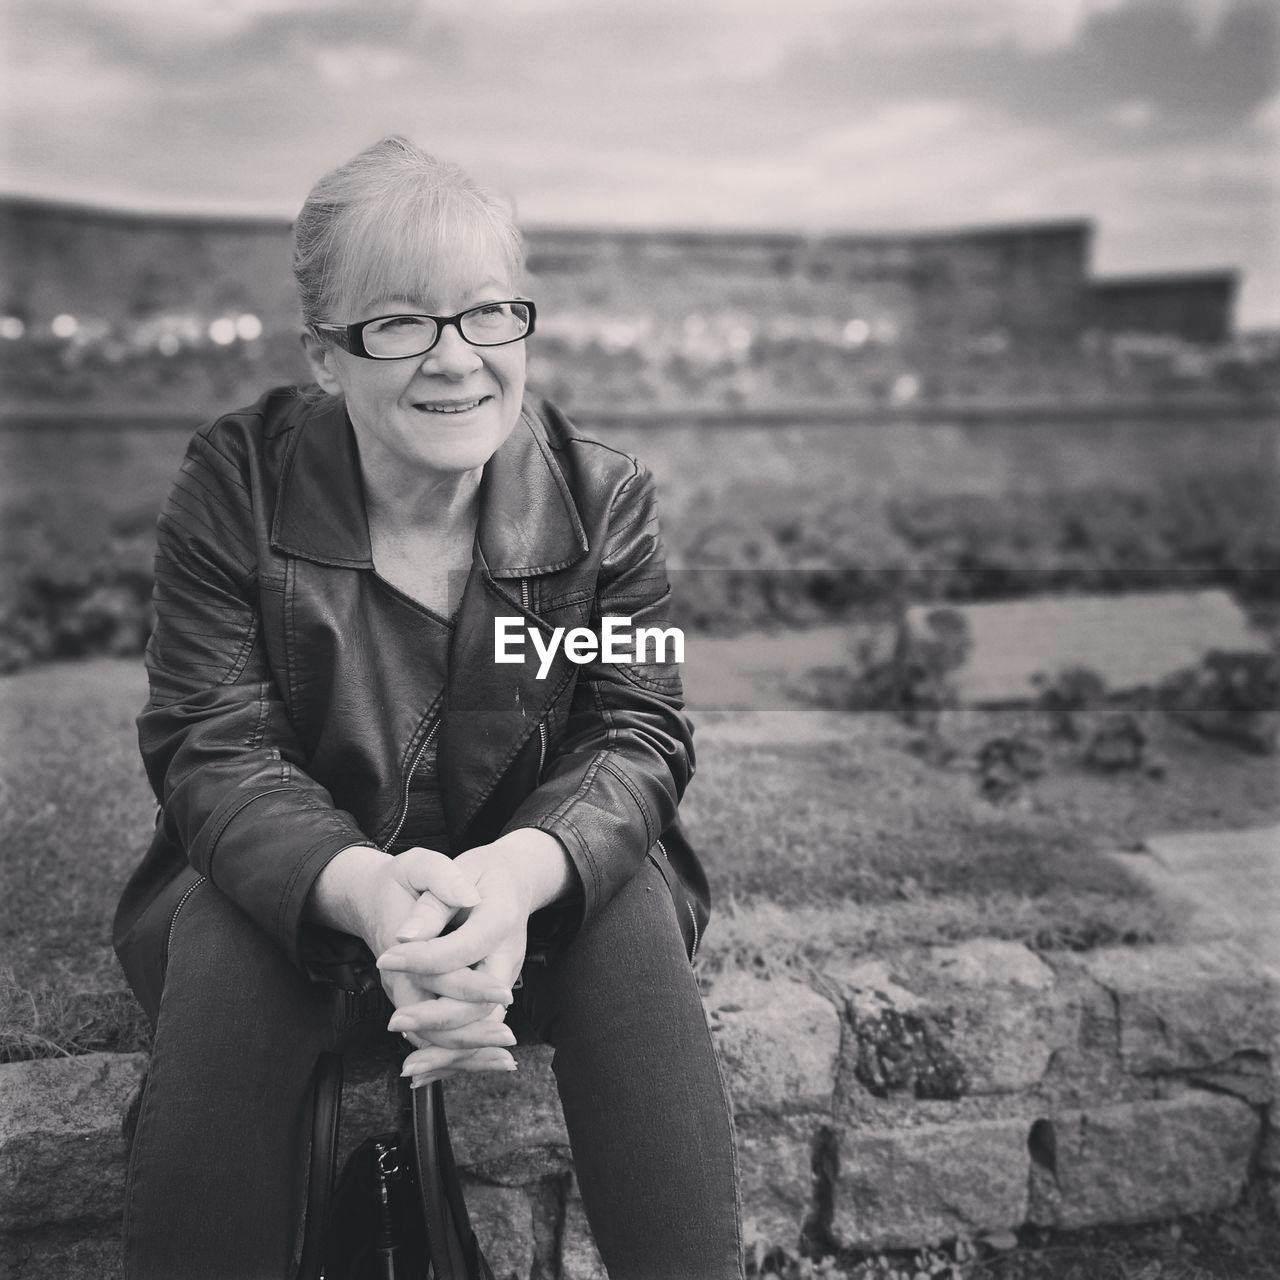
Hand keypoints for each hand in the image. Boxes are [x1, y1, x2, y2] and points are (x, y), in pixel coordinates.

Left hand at [378, 834, 569, 1084]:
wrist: (510, 880)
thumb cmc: (479, 872)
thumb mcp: (453, 867)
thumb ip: (434, 899)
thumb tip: (406, 936)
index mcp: (499, 919)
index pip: (461, 949)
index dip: (422, 958)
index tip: (384, 957)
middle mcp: (506, 957)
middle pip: (477, 1003)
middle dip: (435, 1017)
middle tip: (394, 1020)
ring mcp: (502, 980)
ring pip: (479, 1027)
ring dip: (447, 1052)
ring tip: (410, 1068)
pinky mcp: (492, 996)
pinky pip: (476, 1030)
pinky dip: (454, 1055)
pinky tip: (425, 1070)